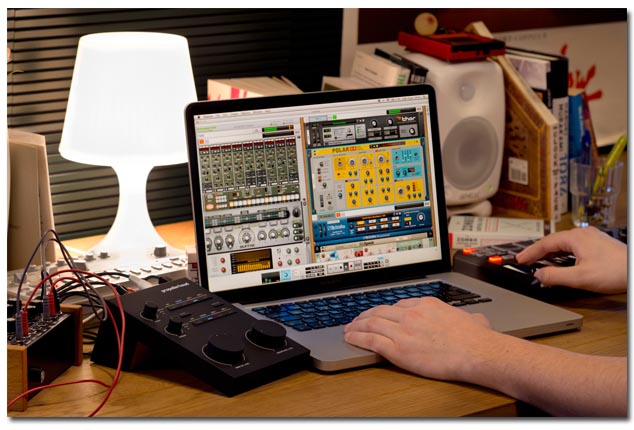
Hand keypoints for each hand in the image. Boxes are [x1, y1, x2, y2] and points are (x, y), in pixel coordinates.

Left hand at [344, 297, 495, 380]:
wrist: (476, 352)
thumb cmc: (477, 339)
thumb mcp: (474, 318)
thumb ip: (469, 316)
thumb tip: (476, 319)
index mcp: (426, 304)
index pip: (399, 305)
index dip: (386, 311)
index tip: (381, 314)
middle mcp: (411, 314)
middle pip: (380, 311)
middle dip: (365, 315)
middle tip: (357, 319)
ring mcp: (403, 331)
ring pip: (371, 324)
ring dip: (356, 326)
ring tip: (348, 329)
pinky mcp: (398, 349)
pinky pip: (371, 340)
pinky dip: (358, 338)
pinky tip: (351, 338)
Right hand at [515, 227, 626, 293]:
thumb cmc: (615, 271)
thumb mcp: (580, 278)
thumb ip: (555, 276)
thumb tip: (538, 274)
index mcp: (575, 238)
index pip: (545, 243)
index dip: (530, 252)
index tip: (519, 260)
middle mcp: (582, 234)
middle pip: (553, 241)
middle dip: (539, 252)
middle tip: (526, 261)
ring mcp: (592, 238)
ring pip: (564, 243)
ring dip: (551, 253)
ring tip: (541, 262)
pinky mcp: (599, 244)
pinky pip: (574, 246)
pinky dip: (563, 253)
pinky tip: (563, 261)